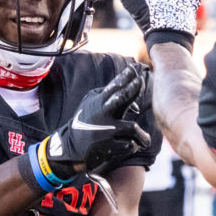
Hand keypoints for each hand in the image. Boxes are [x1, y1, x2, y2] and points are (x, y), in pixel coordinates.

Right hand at [43, 62, 150, 180]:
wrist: (71, 146)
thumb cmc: (87, 121)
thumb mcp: (92, 104)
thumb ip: (112, 98)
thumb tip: (136, 105)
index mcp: (98, 102)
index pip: (115, 86)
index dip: (126, 76)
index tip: (135, 68)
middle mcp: (102, 113)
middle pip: (122, 97)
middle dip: (133, 88)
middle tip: (141, 80)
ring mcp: (105, 130)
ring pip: (132, 128)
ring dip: (142, 136)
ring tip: (144, 140)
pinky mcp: (107, 146)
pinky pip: (129, 145)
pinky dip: (133, 146)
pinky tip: (132, 147)